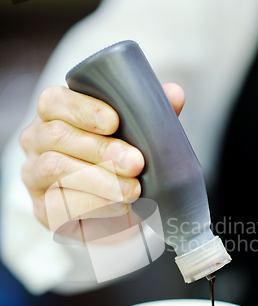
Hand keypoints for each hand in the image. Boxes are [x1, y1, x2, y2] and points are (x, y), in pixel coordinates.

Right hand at [20, 83, 184, 240]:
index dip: (82, 108)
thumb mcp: (136, 138)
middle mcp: (36, 141)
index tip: (114, 121)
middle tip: (136, 163)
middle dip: (100, 149)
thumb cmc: (120, 165)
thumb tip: (175, 94)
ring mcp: (34, 176)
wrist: (113, 211)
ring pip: (55, 169)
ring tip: (133, 189)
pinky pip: (58, 204)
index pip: (54, 101)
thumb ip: (149, 114)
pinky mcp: (43, 209)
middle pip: (56, 135)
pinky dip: (93, 204)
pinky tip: (119, 206)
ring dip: (100, 179)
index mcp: (55, 114)